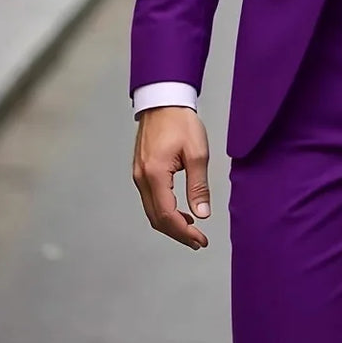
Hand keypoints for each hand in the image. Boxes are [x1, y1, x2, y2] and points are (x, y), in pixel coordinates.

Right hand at [132, 107, 210, 249]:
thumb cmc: (181, 122)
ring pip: (152, 211)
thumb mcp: (197, 153)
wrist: (164, 101)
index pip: (167, 215)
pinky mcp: (141, 170)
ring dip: (171, 223)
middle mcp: (142, 178)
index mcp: (155, 175)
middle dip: (177, 233)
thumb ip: (198, 185)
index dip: (184, 232)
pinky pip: (151, 199)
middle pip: (156, 218)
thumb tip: (202, 213)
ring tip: (192, 229)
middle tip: (197, 241)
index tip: (200, 240)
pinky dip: (164, 210)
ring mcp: (139, 175)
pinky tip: (180, 210)